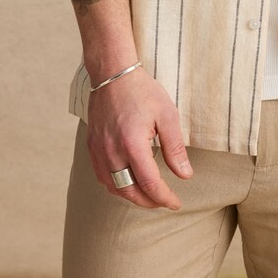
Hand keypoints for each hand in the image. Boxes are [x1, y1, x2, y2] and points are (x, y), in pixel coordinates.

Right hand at [86, 69, 193, 209]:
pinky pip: (102, 176)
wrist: (113, 74)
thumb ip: (175, 148)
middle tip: (164, 201)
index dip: (164, 198)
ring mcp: (98, 151)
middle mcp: (112, 152)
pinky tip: (128, 182)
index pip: (149, 184)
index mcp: (132, 145)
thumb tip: (185, 175)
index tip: (176, 203)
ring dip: (132, 196)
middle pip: (130, 192)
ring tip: (149, 195)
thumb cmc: (143, 92)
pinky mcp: (92, 146)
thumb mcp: (167, 116)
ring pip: (114, 187)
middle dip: (149, 202)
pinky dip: (116, 186)